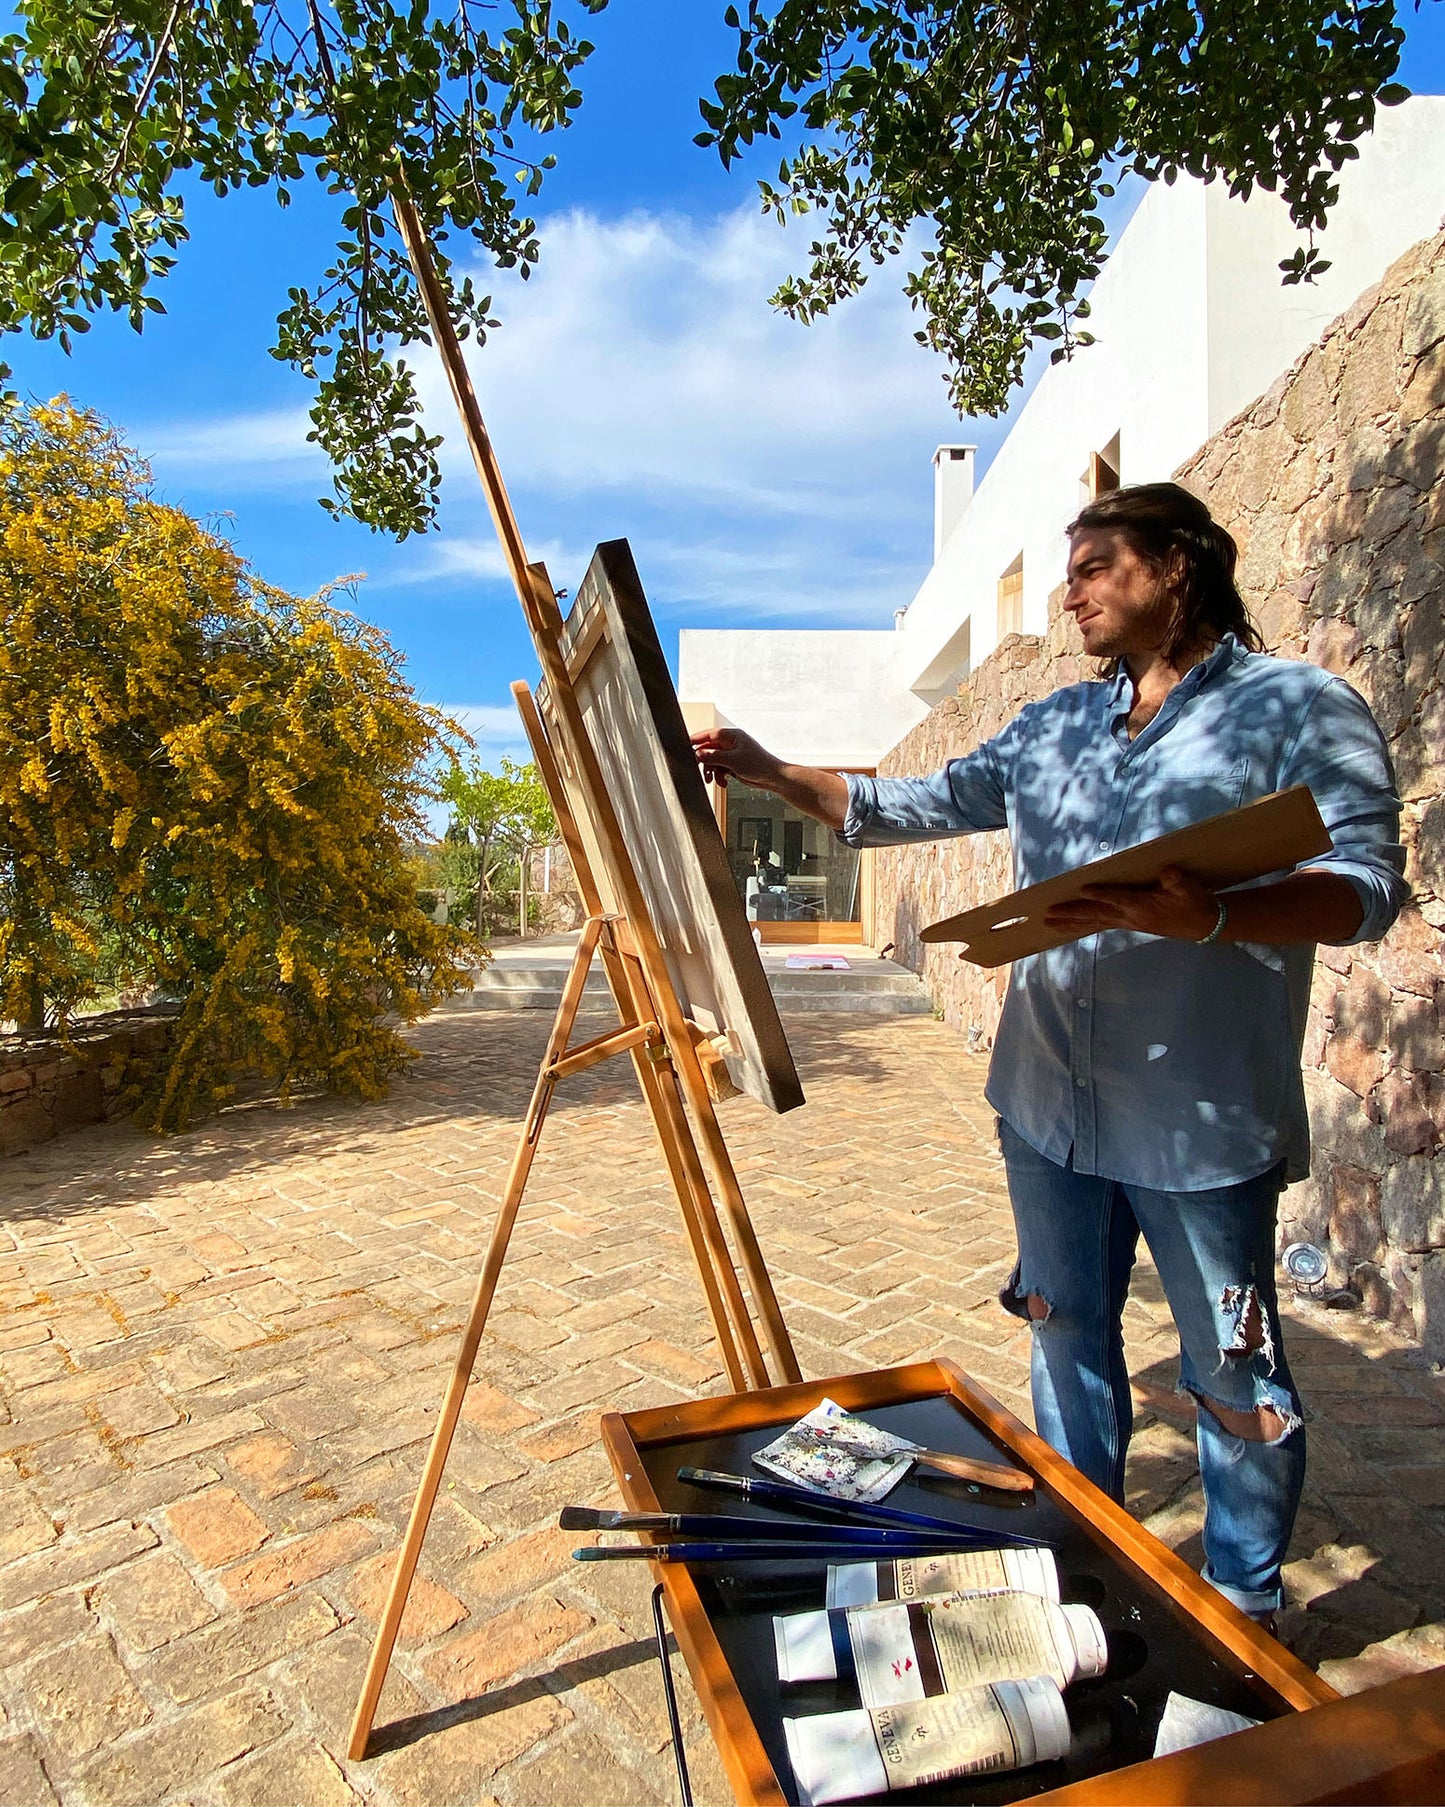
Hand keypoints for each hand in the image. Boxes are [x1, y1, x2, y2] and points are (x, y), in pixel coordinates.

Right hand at [690, 727, 782, 789]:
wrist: (773, 778)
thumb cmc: (758, 764)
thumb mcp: (732, 760)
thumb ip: (713, 757)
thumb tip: (697, 753)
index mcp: (731, 736)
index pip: (708, 735)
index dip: (696, 740)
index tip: (685, 747)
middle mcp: (730, 743)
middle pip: (708, 750)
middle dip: (704, 762)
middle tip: (700, 771)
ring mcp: (731, 755)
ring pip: (712, 761)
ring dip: (711, 772)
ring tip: (713, 781)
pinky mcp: (733, 765)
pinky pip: (719, 769)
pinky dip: (719, 776)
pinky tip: (723, 783)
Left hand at [1043, 865, 1219, 940]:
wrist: (1204, 924)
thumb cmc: (1195, 902)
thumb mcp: (1191, 889)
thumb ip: (1177, 882)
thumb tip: (1167, 872)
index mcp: (1143, 907)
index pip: (1118, 899)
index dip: (1101, 894)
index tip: (1083, 889)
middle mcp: (1130, 917)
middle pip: (1096, 914)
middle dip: (1071, 913)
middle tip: (1047, 914)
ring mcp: (1127, 922)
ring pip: (1093, 921)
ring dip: (1070, 922)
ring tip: (1047, 923)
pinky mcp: (1128, 922)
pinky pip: (1099, 923)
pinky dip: (1082, 924)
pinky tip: (1068, 925)